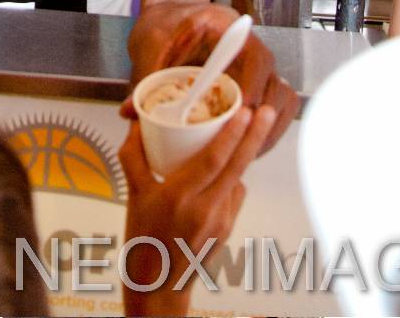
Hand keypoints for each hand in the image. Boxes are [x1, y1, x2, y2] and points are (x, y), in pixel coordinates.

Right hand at [119, 105, 275, 316]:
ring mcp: (220, 221)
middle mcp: (204, 210)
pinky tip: (220, 171)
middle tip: (267, 112)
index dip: (230, 136)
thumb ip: (133, 156)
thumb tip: (136, 123)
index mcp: (178, 198)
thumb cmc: (143, 239)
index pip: (212, 162)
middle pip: (236, 167)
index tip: (244, 112)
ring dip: (243, 154)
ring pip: (237, 178)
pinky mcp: (228, 228)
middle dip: (254, 136)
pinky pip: (234, 193)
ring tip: (246, 128)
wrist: (157, 286)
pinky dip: (230, 177)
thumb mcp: (132, 194)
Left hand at [126, 3, 298, 152]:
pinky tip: (245, 148)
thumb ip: (145, 76)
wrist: (169, 15)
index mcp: (228, 30)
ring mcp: (256, 66)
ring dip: (268, 129)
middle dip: (261, 122)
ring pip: (281, 99)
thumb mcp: (151, 44)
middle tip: (240, 148)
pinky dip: (267, 129)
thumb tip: (130, 112)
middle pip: (275, 85)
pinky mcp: (255, 82)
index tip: (241, 117)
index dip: (253, 91)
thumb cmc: (164, 24)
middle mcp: (250, 48)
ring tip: (245, 155)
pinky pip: (275, 107)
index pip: (256, 59)